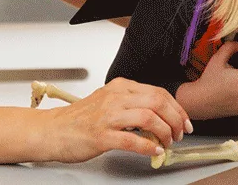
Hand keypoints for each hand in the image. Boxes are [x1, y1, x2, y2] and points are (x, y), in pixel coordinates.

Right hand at [41, 78, 190, 162]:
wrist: (53, 130)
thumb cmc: (80, 119)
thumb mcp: (108, 102)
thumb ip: (132, 104)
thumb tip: (160, 117)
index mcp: (119, 87)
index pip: (158, 92)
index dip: (177, 108)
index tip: (184, 121)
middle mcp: (115, 98)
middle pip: (158, 102)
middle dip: (176, 119)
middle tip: (180, 133)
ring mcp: (108, 116)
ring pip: (149, 118)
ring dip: (165, 133)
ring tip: (168, 143)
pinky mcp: (101, 135)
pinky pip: (132, 139)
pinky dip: (149, 146)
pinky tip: (155, 151)